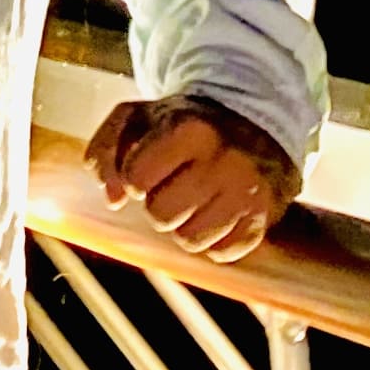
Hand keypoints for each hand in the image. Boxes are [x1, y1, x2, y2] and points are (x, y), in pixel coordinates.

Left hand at [87, 98, 297, 264]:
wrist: (255, 125)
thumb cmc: (188, 124)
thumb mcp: (140, 116)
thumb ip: (107, 149)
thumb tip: (113, 199)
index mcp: (190, 129)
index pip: (136, 177)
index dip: (135, 178)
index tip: (148, 169)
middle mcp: (223, 161)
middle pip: (160, 215)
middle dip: (158, 204)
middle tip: (173, 185)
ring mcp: (247, 194)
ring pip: (189, 240)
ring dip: (183, 225)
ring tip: (194, 201)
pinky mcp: (262, 222)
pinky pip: (219, 253)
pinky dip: (212, 239)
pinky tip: (216, 213)